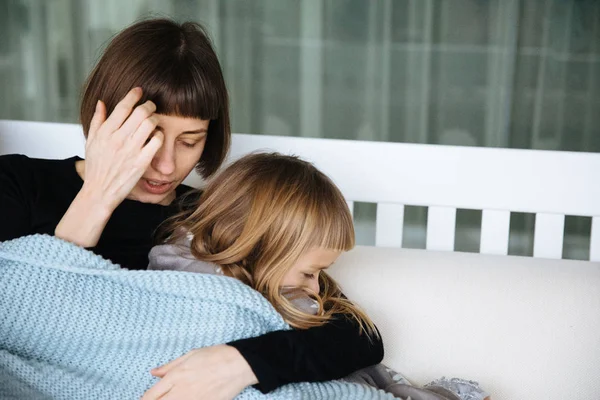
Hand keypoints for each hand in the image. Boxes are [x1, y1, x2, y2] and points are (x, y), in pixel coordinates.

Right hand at [55, 88, 162, 246]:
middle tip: (151, 106)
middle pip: (140, 112)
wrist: (99, 192)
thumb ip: (97, 121)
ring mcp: (131, 150)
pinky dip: (159, 135)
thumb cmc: (96, 167)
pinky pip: (156, 141)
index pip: (123, 107)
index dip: (133, 95)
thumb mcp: (91, 142)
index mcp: (105, 132)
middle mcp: (118, 139)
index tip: (140, 90)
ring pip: (150, 124)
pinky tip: (156, 137)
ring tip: (154, 121)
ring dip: (155, 119)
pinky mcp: (141, 162)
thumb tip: (102, 103)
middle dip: (149, 105)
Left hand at [141, 345, 257, 399]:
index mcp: (176, 376)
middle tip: (158, 399)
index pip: (150, 396)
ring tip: (175, 396)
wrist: (239, 365)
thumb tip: (153, 372)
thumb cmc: (216, 356)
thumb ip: (169, 366)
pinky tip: (187, 398)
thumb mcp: (190, 355)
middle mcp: (181, 391)